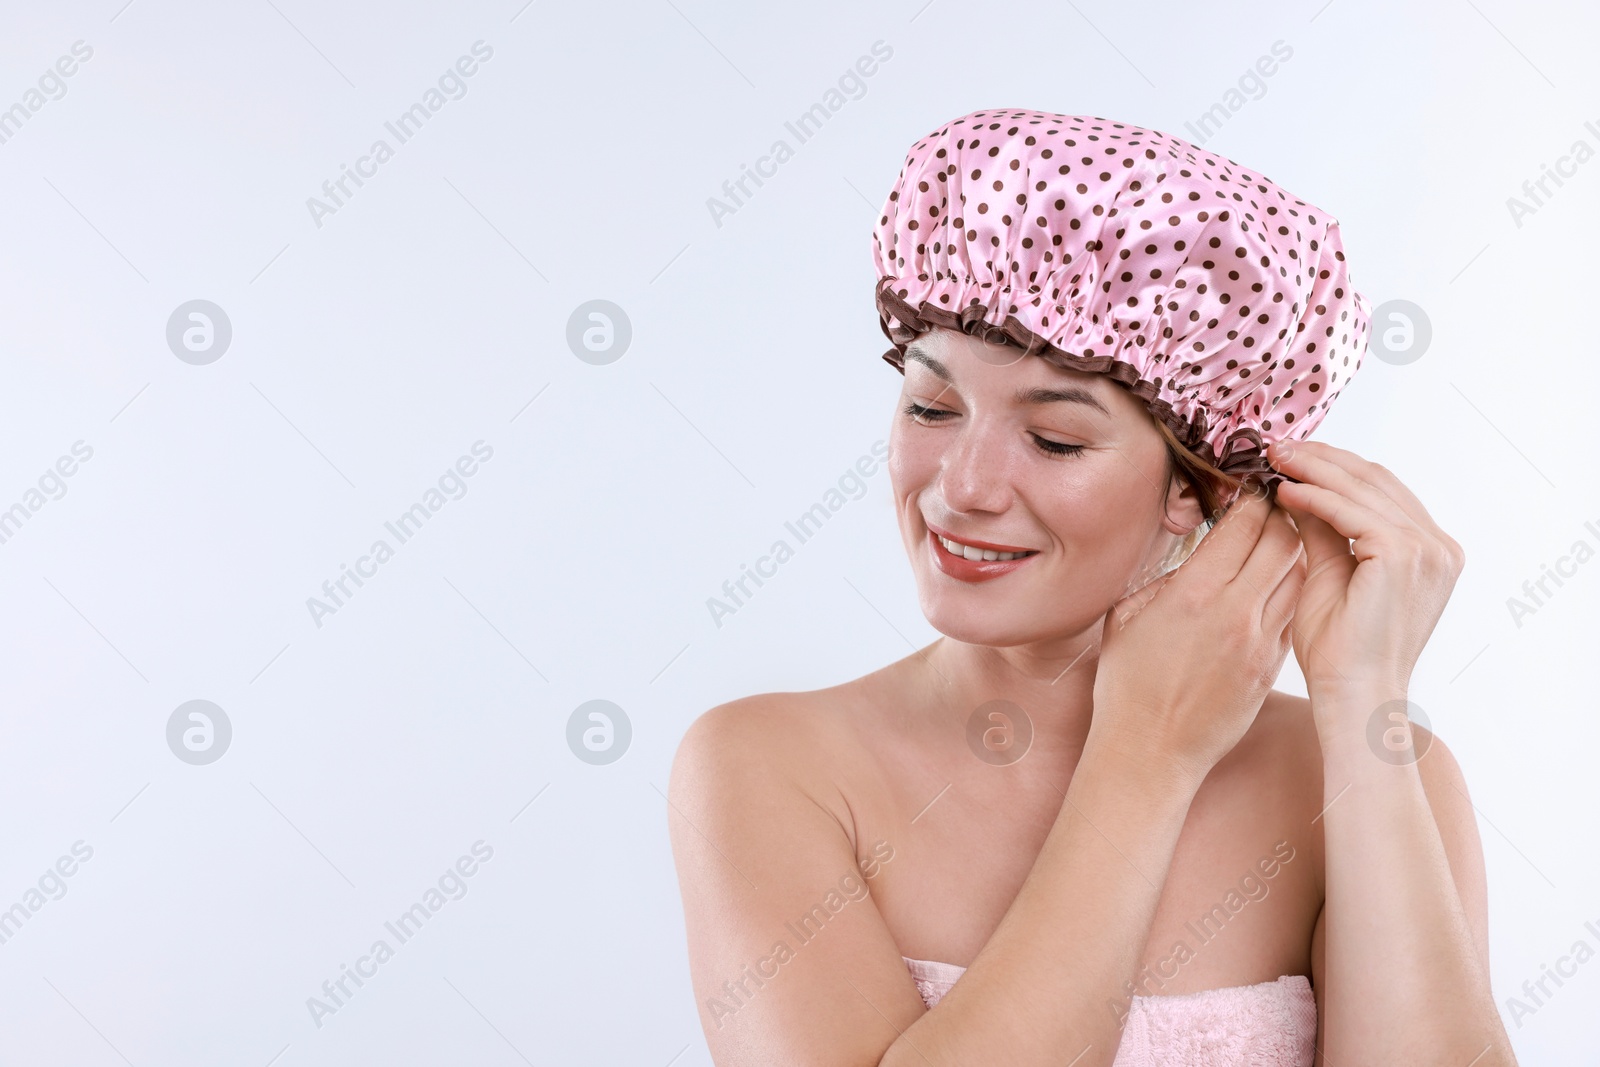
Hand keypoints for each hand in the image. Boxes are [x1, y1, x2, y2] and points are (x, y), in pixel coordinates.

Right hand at [1089, 488, 1306, 784]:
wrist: (1149, 751)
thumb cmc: (1126, 684)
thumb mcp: (1127, 616)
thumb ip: (1163, 576)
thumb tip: (1190, 549)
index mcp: (1193, 593)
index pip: (1243, 525)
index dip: (1251, 499)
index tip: (1250, 487)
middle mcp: (1234, 612)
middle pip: (1283, 541)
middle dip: (1281, 515)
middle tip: (1276, 502)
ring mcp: (1259, 641)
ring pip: (1299, 574)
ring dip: (1294, 550)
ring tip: (1283, 537)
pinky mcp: (1272, 666)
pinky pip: (1293, 611)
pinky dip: (1292, 588)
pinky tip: (1280, 581)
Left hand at [1266, 440, 1464, 701]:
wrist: (1353, 693)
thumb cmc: (1340, 650)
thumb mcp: (1329, 573)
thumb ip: (1322, 531)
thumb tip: (1297, 490)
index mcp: (1430, 551)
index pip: (1381, 490)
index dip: (1336, 467)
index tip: (1293, 457)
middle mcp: (1438, 546)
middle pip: (1375, 481)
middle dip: (1323, 460)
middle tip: (1278, 448)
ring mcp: (1428, 549)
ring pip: (1362, 490)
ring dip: (1314, 470)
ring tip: (1275, 461)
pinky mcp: (1405, 555)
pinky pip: (1351, 512)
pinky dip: (1315, 496)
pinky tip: (1284, 491)